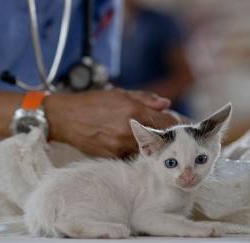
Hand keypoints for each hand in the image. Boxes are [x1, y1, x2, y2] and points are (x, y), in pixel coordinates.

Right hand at [45, 89, 177, 157]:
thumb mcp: (119, 93)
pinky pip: (131, 155)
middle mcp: (128, 130)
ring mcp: (120, 146)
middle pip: (160, 138)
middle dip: (168, 135)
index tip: (185, 126)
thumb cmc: (91, 103)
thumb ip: (146, 99)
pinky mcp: (111, 156)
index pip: (167, 122)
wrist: (64, 118)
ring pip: (147, 149)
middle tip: (172, 133)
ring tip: (151, 138)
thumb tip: (166, 104)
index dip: (179, 124)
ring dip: (153, 144)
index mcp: (132, 111)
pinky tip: (131, 143)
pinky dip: (136, 150)